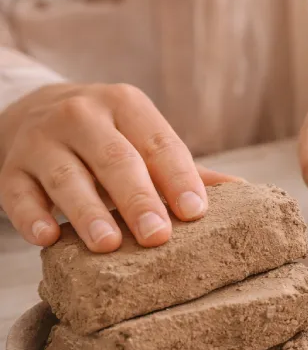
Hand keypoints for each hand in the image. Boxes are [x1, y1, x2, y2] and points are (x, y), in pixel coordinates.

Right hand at [0, 83, 239, 251]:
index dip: (178, 177)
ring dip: (88, 211)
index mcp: (126, 106)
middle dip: (138, 198)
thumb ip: (186, 168)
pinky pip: (18, 194)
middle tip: (158, 237)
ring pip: (66, 176)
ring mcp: (41, 141)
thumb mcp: (144, 140)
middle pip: (114, 158)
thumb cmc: (109, 139)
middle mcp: (82, 116)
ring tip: (108, 244)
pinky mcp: (10, 169)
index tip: (196, 212)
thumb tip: (243, 193)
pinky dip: (31, 216)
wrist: (31, 114)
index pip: (158, 142)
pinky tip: (49, 238)